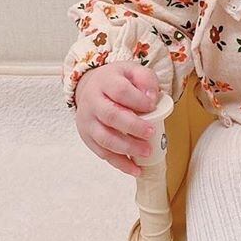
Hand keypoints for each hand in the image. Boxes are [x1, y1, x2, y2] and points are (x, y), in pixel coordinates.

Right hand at [74, 62, 162, 177]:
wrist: (91, 86)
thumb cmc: (118, 81)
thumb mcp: (133, 71)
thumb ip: (146, 79)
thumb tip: (152, 98)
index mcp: (105, 82)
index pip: (120, 91)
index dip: (137, 100)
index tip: (152, 106)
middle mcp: (92, 102)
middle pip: (110, 116)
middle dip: (132, 127)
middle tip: (151, 133)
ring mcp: (88, 121)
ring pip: (104, 138)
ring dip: (127, 148)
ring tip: (147, 152)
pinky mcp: (88, 138)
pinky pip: (102, 153)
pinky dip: (120, 163)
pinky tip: (136, 169)